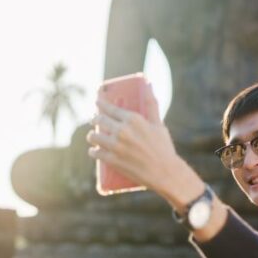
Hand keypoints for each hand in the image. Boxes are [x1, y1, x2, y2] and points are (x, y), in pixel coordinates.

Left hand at [87, 86, 203, 206]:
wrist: (165, 173)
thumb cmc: (163, 147)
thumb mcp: (158, 124)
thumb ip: (151, 103)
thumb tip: (148, 84)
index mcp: (133, 119)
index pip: (110, 108)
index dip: (101, 104)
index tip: (97, 102)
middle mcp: (122, 131)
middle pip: (100, 121)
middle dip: (95, 120)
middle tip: (95, 121)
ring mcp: (116, 146)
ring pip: (94, 136)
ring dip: (92, 135)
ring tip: (93, 136)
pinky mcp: (112, 160)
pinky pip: (95, 152)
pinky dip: (93, 151)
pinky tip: (93, 150)